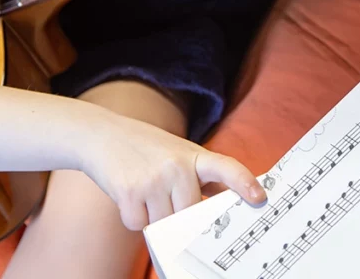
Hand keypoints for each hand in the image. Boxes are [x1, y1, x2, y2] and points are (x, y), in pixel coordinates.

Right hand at [80, 87, 265, 230]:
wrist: (101, 134)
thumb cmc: (145, 148)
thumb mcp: (179, 153)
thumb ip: (203, 177)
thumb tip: (230, 202)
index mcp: (194, 155)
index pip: (225, 167)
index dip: (244, 182)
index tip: (258, 197)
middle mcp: (177, 166)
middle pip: (190, 213)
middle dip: (177, 212)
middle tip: (162, 192)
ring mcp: (154, 179)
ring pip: (164, 223)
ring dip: (152, 215)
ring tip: (143, 190)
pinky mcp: (130, 193)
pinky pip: (140, 225)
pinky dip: (133, 217)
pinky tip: (129, 195)